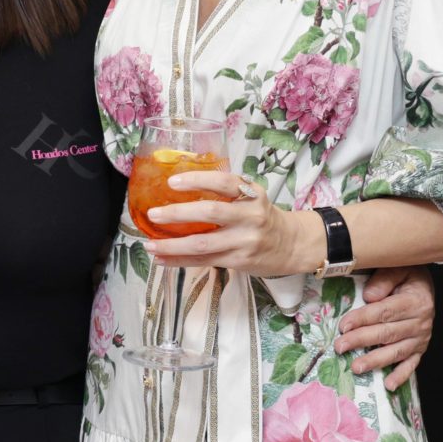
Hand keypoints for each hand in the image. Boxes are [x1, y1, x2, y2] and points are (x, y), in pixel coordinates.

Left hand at [142, 169, 323, 278]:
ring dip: (172, 245)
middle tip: (153, 214)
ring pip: (203, 244)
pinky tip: (161, 259)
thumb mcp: (252, 197)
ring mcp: (245, 241)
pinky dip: (179, 260)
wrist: (292, 245)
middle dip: (177, 214)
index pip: (224, 182)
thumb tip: (179, 185)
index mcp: (252, 195)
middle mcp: (250, 216)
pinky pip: (204, 261)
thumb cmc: (263, 217)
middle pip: (210, 213)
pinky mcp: (239, 260)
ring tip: (149, 244)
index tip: (172, 182)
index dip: (197, 180)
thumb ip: (226, 191)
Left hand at [339, 265, 434, 389]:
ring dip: (376, 361)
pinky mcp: (420, 349)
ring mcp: (421, 338)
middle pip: (387, 333)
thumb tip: (368, 296)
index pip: (384, 312)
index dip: (363, 319)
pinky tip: (389, 385)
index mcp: (414, 301)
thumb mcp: (399, 269)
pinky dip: (401, 375)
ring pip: (396, 351)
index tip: (343, 325)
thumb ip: (385, 279)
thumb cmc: (408, 276)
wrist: (427, 287)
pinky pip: (411, 364)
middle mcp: (420, 322)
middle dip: (361, 341)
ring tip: (356, 367)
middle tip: (340, 347)